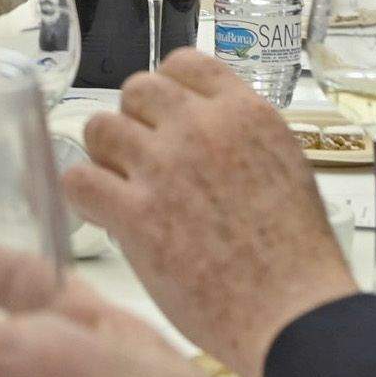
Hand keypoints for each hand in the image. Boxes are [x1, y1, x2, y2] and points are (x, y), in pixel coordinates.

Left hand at [65, 52, 356, 376]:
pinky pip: (80, 179)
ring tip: (121, 187)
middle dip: (133, 122)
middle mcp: (203, 129)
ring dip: (105, 156)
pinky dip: (84, 195)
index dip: (166, 90)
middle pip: (136, 90)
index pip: (184, 63)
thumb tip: (201, 132)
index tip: (164, 119)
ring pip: (100, 127)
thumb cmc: (296, 257)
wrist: (293, 313)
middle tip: (140, 161)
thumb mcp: (286, 169)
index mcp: (246, 114)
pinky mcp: (136, 215)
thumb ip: (239, 140)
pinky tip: (105, 215)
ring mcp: (166, 168)